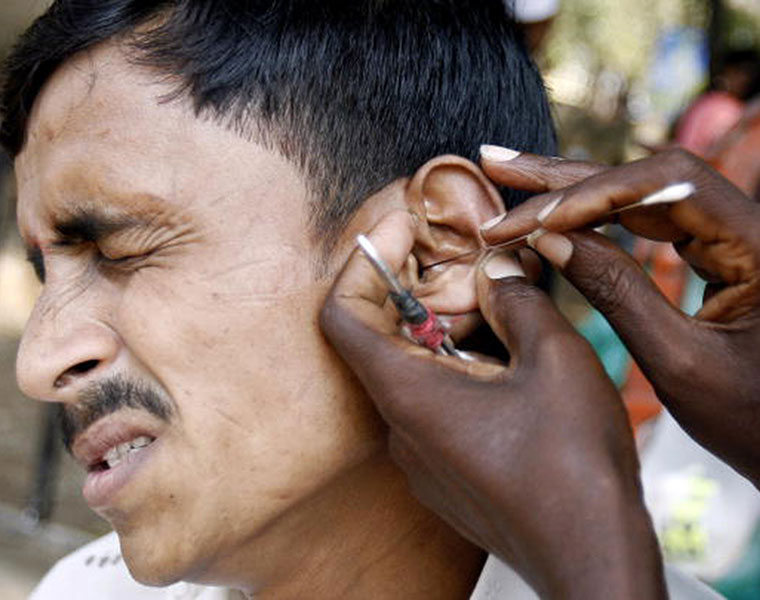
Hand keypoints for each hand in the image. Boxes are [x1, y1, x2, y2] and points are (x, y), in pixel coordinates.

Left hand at [320, 211, 664, 599]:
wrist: (592, 557)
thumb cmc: (574, 464)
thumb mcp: (555, 360)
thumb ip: (516, 302)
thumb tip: (494, 270)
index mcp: (410, 395)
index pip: (343, 316)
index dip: (363, 263)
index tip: (398, 226)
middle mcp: (400, 428)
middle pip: (380, 340)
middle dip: (416, 290)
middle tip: (463, 258)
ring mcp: (419, 456)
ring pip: (412, 372)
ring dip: (444, 330)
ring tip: (496, 303)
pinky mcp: (443, 472)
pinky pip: (432, 405)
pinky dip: (455, 368)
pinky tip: (505, 360)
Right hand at [480, 147, 759, 487]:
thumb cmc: (752, 421)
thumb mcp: (677, 363)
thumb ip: (614, 293)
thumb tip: (549, 239)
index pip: (669, 184)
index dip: (592, 194)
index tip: (532, 222)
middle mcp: (751, 226)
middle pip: (649, 177)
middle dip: (568, 176)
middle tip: (499, 165)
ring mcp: (734, 235)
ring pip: (644, 193)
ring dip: (575, 191)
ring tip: (512, 182)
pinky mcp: (717, 252)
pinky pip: (651, 220)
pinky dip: (598, 218)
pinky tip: (555, 216)